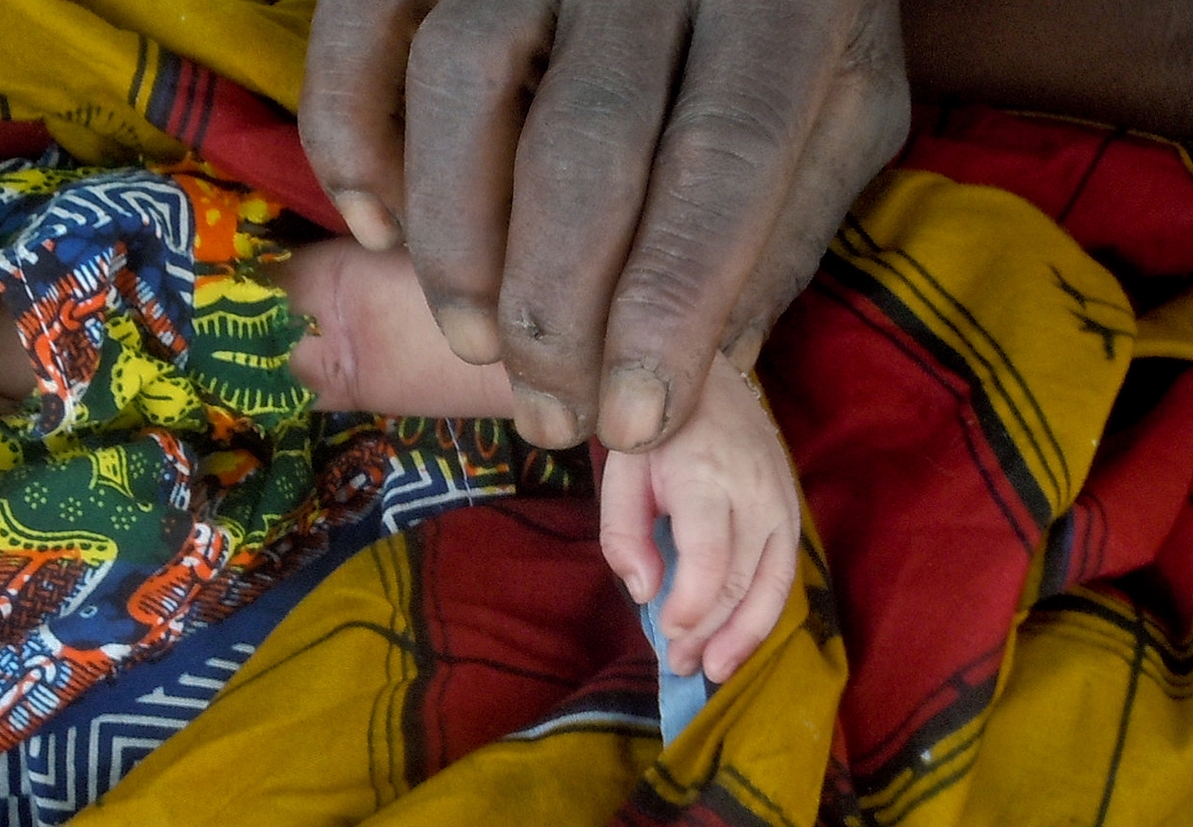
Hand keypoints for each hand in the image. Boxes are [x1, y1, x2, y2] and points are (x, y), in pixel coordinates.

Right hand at [300, 0, 907, 450]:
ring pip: (460, 86)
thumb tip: (716, 361)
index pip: (724, 160)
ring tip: (474, 342)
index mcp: (781, 3)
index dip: (671, 304)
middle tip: (548, 414)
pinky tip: (375, 226)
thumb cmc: (785, 14)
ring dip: (455, 243)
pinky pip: (364, 26)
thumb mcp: (842, 95)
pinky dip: (349, 135)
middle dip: (556, 313)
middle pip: (583, 146)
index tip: (634, 420)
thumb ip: (792, 213)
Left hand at [600, 355, 798, 681]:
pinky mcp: (793, 514)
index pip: (711, 554)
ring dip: (745, 635)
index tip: (666, 633)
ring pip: (775, 583)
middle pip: (742, 577)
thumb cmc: (657, 436)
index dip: (692, 603)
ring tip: (715, 670)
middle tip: (679, 665)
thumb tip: (646, 592)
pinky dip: (763, 614)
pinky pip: (785, 573)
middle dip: (711, 630)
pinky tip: (737, 642)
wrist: (711, 386)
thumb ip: (624, 534)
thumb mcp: (622, 473)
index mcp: (706, 475)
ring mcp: (783, 502)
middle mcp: (756, 491)